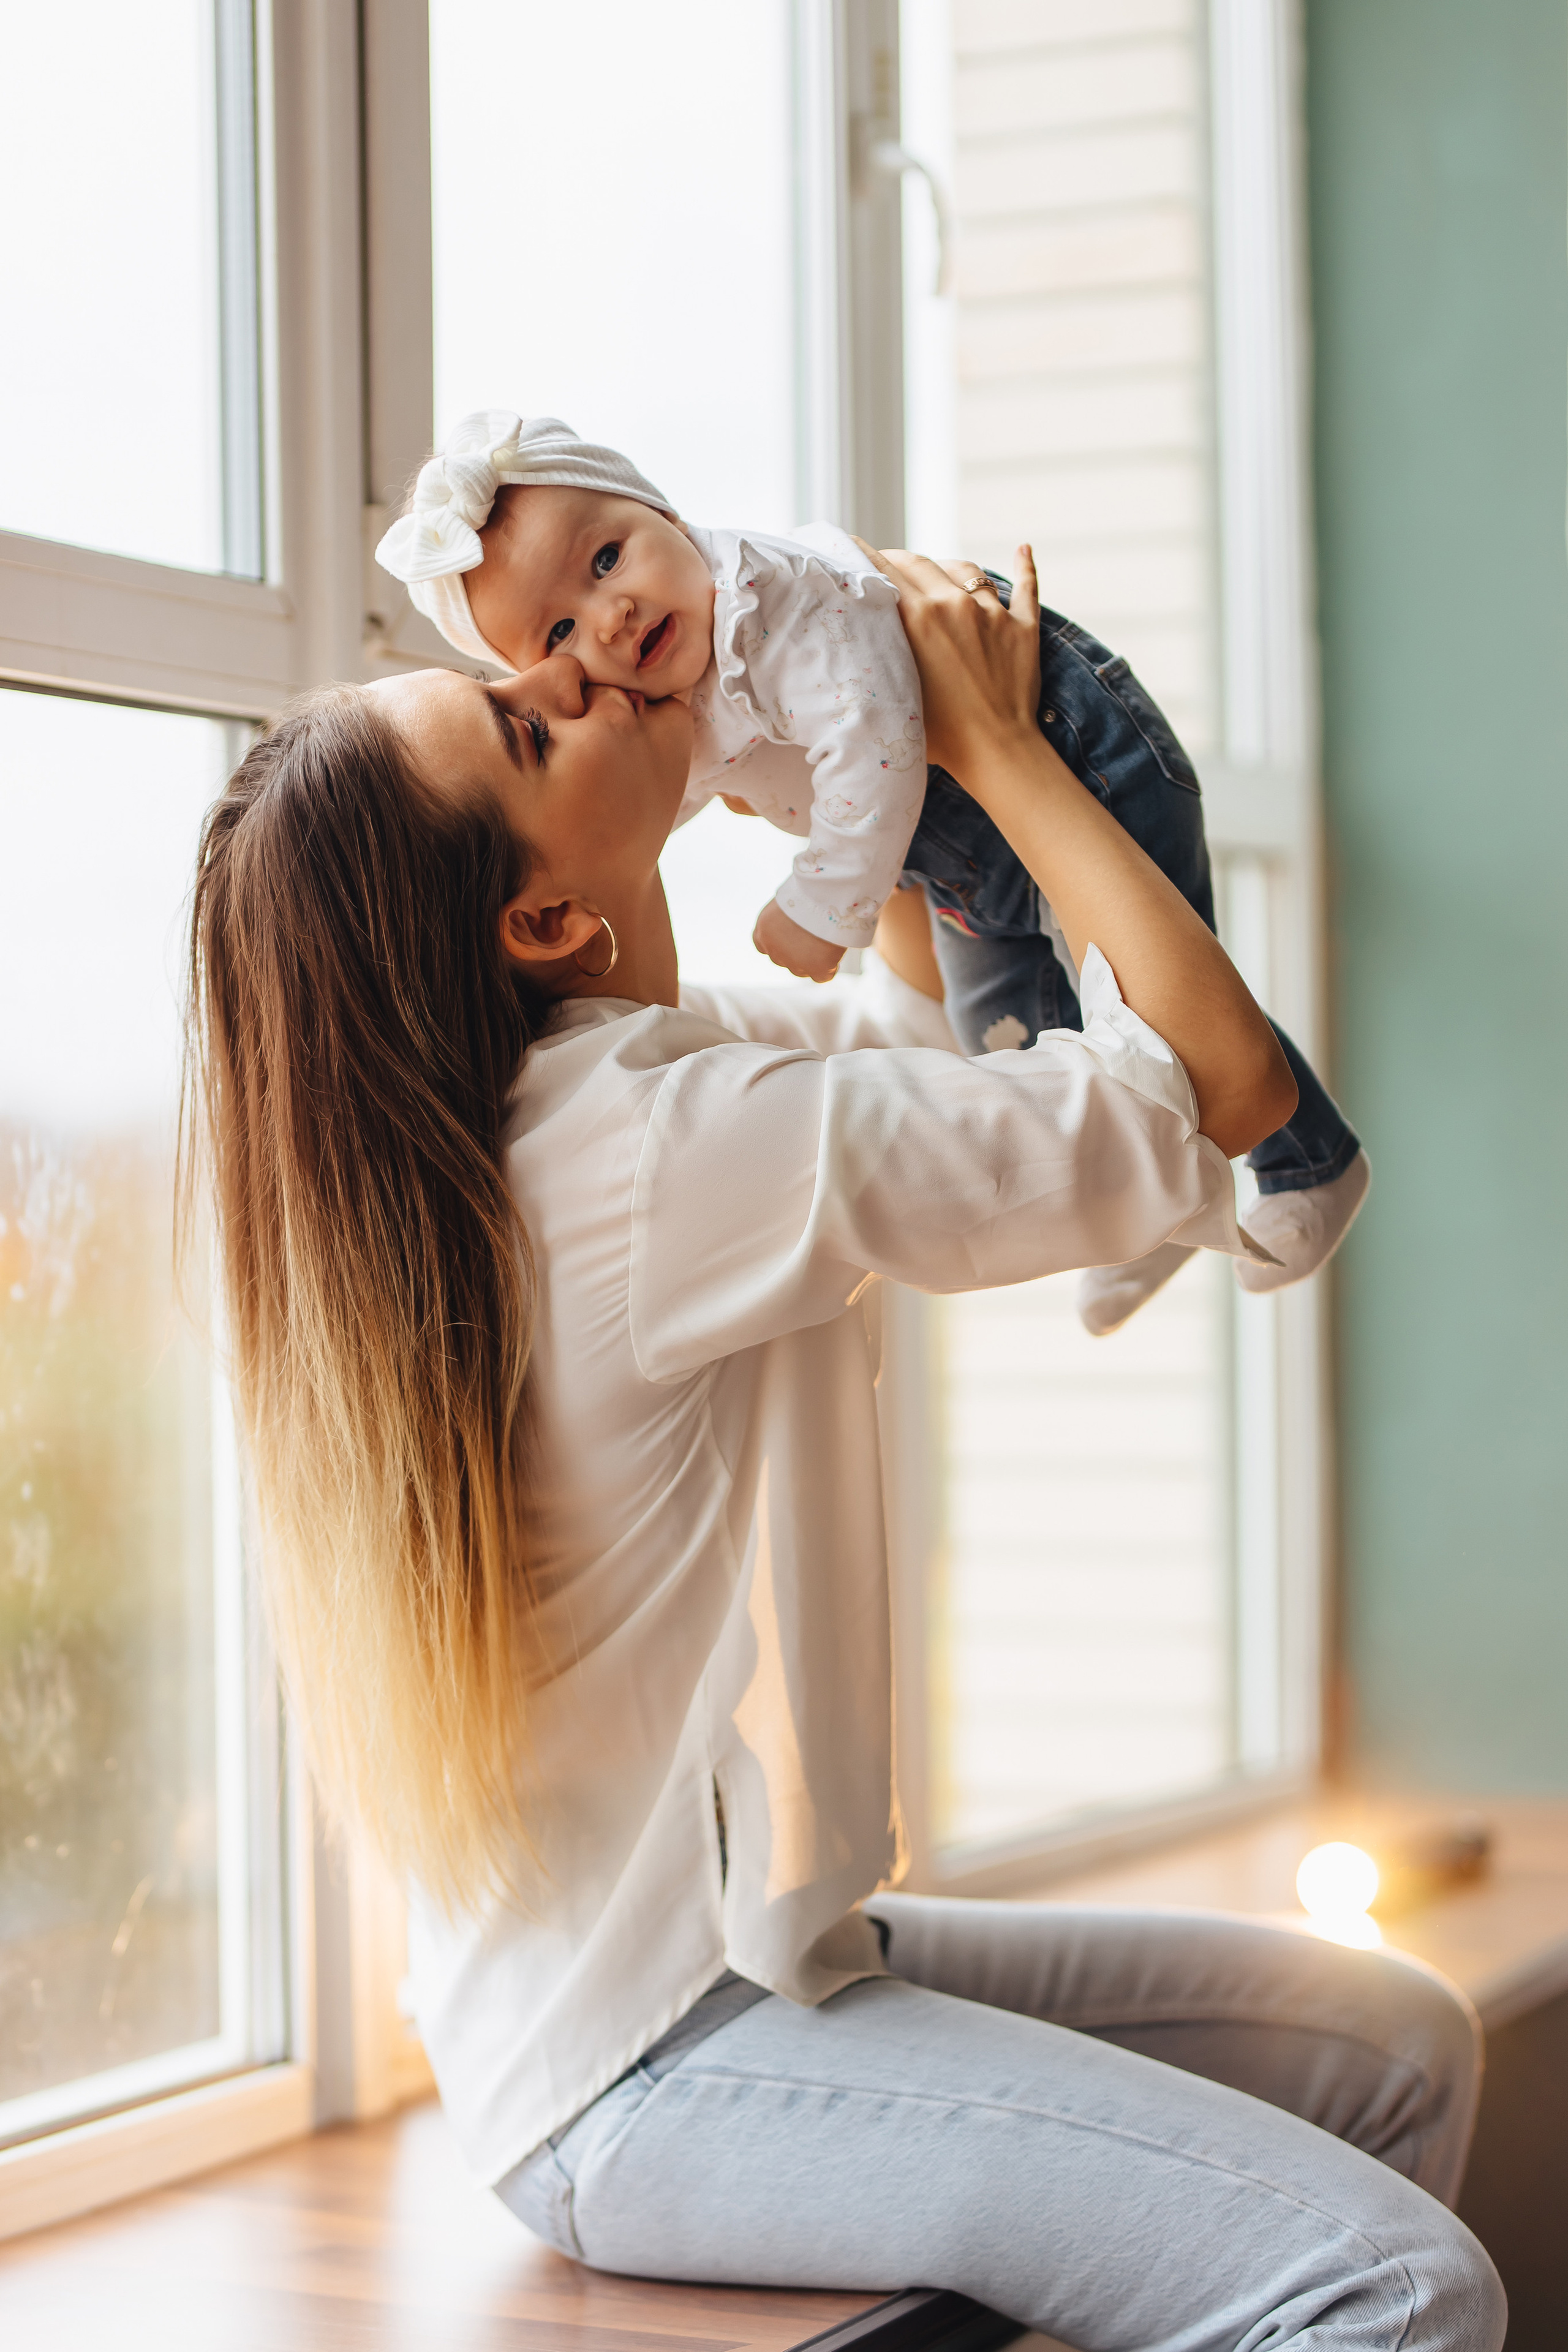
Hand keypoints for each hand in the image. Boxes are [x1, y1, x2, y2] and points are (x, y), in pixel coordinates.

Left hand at [753, 900, 845, 982]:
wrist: (824, 895)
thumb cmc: (807, 890)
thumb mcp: (788, 902)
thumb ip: (786, 919)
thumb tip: (797, 926)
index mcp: (763, 931)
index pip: (764, 946)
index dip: (780, 943)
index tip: (793, 935)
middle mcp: (774, 951)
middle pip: (785, 960)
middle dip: (797, 953)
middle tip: (814, 936)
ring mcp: (795, 963)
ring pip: (802, 970)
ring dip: (812, 960)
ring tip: (826, 940)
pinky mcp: (817, 969)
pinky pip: (822, 976)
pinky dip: (829, 968)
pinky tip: (834, 953)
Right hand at [852, 539, 1040, 786]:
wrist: (996, 751)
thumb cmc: (939, 735)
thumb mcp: (896, 687)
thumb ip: (884, 652)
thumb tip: (865, 634)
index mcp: (919, 617)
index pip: (885, 570)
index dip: (865, 556)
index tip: (851, 547)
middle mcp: (955, 604)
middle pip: (920, 564)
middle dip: (898, 558)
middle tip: (886, 562)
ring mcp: (993, 613)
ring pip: (964, 570)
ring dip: (945, 566)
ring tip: (934, 569)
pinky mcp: (1023, 627)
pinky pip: (1025, 586)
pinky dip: (1023, 566)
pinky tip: (1023, 549)